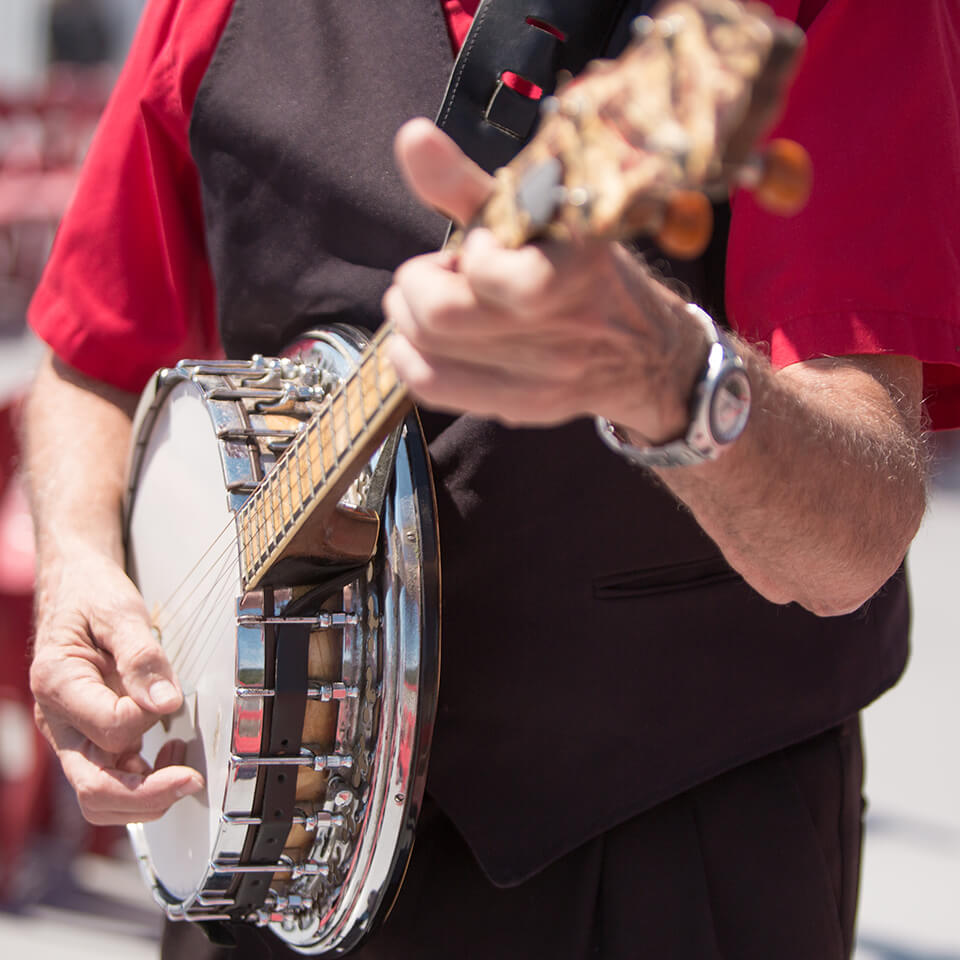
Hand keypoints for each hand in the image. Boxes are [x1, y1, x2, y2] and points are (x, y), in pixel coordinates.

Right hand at [30, 546, 203, 824]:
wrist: (72, 587)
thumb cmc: (92, 596)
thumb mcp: (120, 612)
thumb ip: (142, 657)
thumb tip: (166, 704)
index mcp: (58, 685)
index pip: (111, 729)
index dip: (149, 718)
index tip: (172, 696)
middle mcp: (59, 721)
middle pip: (94, 788)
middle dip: (147, 795)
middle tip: (191, 781)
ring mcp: (72, 734)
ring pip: (100, 795)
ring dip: (145, 797)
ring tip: (184, 771)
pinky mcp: (89, 737)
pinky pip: (111, 778)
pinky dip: (143, 782)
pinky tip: (169, 754)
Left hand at [383, 118, 708, 441]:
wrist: (647, 352)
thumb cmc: (583, 268)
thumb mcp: (543, 213)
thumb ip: (469, 182)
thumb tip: (411, 139)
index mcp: (575, 264)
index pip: (485, 273)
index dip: (470, 252)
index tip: (486, 242)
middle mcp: (564, 328)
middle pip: (439, 317)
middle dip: (418, 283)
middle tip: (440, 272)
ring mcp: (543, 376)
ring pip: (425, 353)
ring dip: (410, 317)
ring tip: (437, 301)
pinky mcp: (524, 407)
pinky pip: (432, 388)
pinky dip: (409, 357)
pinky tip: (424, 340)